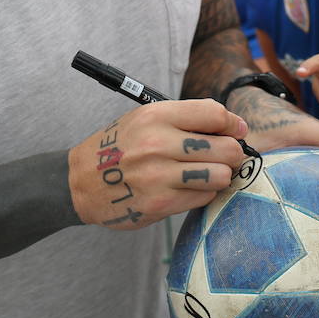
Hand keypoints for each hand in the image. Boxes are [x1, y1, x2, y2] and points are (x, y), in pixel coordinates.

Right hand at [67, 99, 246, 230]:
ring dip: (221, 175)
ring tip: (210, 173)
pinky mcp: (160, 203)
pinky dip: (204, 193)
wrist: (82, 182)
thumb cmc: (122, 147)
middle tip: (225, 156)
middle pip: (225, 147)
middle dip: (232, 153)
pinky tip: (191, 188)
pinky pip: (204, 197)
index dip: (232, 124)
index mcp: (156, 115)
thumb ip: (186, 119)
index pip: (214, 114)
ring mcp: (159, 175)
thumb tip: (234, 127)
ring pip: (220, 175)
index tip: (236, 131)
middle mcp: (158, 143)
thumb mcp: (145, 119)